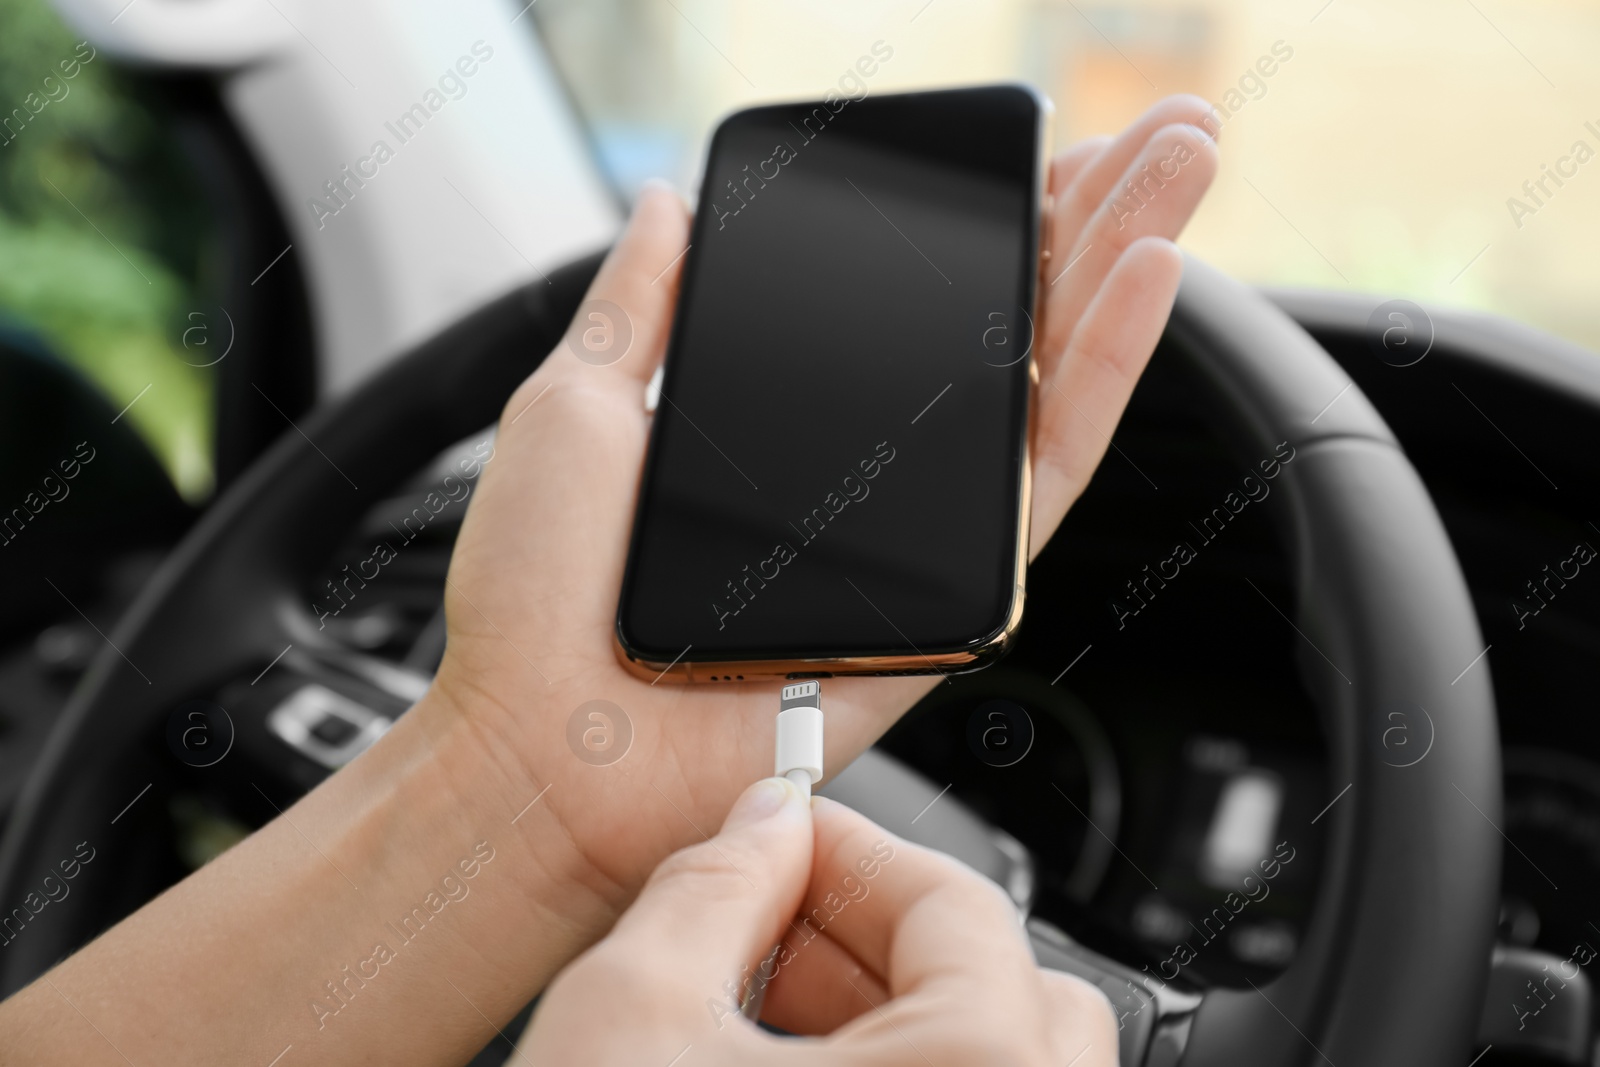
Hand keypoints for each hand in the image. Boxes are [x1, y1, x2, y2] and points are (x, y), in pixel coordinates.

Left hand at [435, 95, 1217, 928]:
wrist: (544, 751)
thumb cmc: (537, 601)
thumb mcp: (576, 406)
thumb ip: (641, 306)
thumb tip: (667, 206)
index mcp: (789, 416)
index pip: (916, 299)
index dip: (985, 218)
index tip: (1032, 145)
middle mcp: (870, 472)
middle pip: (1004, 324)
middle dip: (1089, 214)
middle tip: (1161, 127)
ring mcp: (919, 532)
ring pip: (1046, 382)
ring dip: (1125, 263)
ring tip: (1182, 162)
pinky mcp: (954, 596)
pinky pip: (1045, 476)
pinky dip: (1104, 371)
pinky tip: (1147, 276)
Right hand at [519, 780, 1117, 1064]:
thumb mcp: (627, 1011)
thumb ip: (711, 882)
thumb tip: (761, 825)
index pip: (955, 897)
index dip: (841, 846)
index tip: (773, 839)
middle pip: (1003, 985)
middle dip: (875, 937)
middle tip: (769, 928)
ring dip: (883, 1019)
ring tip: (756, 1018)